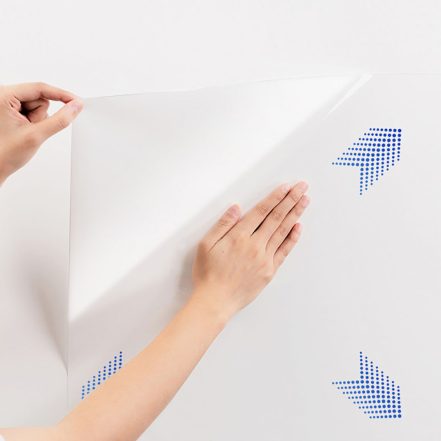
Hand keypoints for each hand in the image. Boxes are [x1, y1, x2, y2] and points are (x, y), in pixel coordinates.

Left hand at [0, 82, 82, 184]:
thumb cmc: (4, 154)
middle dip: (40, 116)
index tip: (77, 101)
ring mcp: (5, 102)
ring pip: (37, 105)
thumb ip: (60, 120)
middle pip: (39, 98)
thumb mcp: (37, 135)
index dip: (61, 95)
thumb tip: (76, 107)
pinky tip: (22, 131)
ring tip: (24, 132)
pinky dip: (33, 122)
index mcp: (2, 96)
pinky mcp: (9, 109)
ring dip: (37, 120)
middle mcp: (2, 95)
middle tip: (30, 130)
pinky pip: (32, 111)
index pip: (39, 88)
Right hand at [191, 181, 309, 321]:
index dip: (275, 197)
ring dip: (295, 214)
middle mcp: (255, 245)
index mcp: (239, 236)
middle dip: (291, 200)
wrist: (216, 301)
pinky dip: (292, 238)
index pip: (262, 211)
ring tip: (305, 201)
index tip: (286, 187)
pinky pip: (284, 251)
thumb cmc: (208, 274)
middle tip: (302, 187)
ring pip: (283, 231)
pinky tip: (298, 227)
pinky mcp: (269, 271)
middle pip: (277, 218)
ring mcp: (265, 259)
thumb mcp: (206, 244)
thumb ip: (222, 224)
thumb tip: (236, 208)